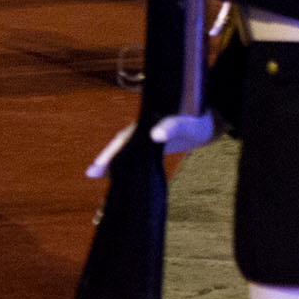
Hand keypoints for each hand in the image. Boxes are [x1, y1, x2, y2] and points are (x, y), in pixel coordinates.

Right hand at [83, 110, 217, 178]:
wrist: (207, 123)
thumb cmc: (200, 122)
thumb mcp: (190, 124)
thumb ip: (173, 126)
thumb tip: (154, 135)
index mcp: (147, 123)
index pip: (124, 139)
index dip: (112, 151)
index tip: (99, 164)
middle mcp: (142, 130)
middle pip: (120, 145)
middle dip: (106, 159)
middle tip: (90, 173)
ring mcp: (145, 138)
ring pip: (125, 151)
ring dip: (113, 163)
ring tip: (96, 176)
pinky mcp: (150, 147)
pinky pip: (134, 156)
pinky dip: (125, 165)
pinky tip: (118, 176)